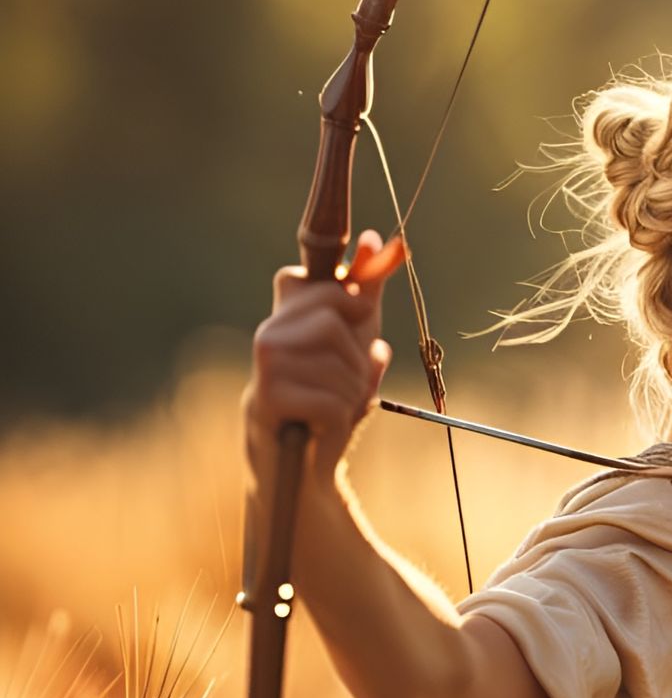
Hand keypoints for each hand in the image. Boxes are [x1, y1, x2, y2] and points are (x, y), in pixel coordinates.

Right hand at [242, 229, 405, 491]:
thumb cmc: (330, 391)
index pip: (335, 288)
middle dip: (356, 359)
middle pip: (336, 323)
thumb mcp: (357, 337)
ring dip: (351, 393)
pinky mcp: (268, 398)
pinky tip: (321, 423)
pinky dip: (340, 418)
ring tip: (332, 403)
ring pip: (339, 367)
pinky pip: (331, 403)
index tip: (359, 324)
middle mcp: (270, 330)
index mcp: (289, 310)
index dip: (358, 308)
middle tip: (345, 379)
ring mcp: (266, 363)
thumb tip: (379, 238)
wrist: (304, 459)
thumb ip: (367, 290)